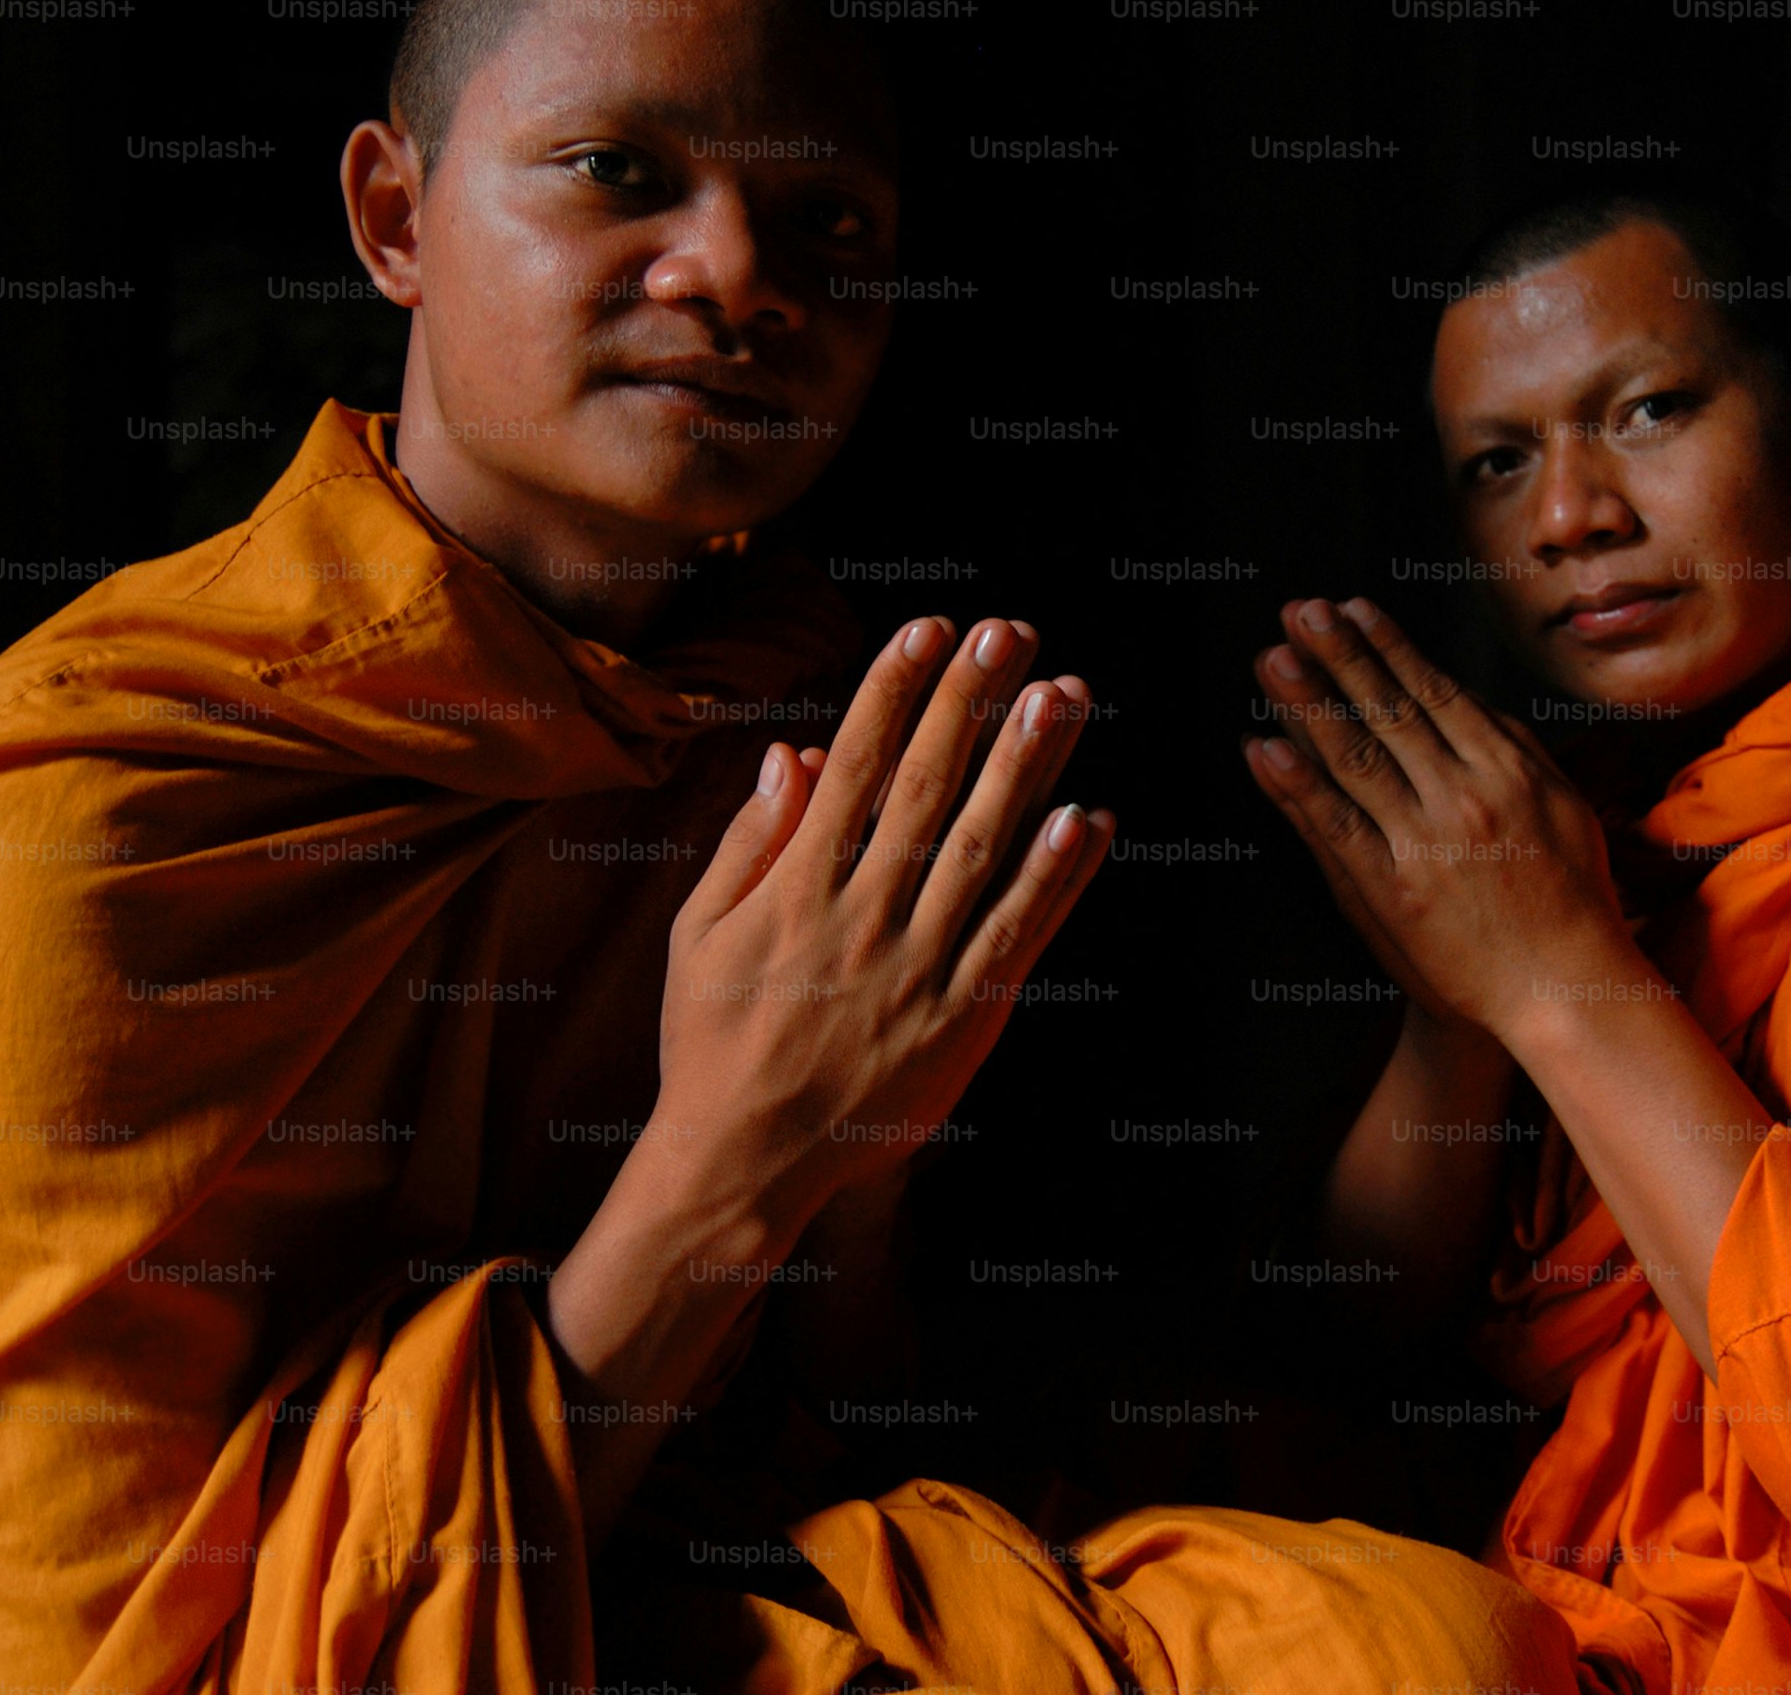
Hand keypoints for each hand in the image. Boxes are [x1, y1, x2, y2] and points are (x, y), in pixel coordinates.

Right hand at [658, 614, 1113, 1231]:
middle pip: (929, 789)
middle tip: (1010, 633)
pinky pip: (1019, 935)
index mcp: (796, 886)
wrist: (744, 1161)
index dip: (896, 690)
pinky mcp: (963, 1019)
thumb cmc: (713, 1042)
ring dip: (1027, 768)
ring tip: (1065, 696)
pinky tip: (1089, 819)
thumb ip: (752, 840)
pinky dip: (1055, 877)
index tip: (929, 629)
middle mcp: (861, 916)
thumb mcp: (701, 932)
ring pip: (983, 849)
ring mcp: (916, 968)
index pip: (858, 764)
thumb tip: (796, 750)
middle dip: (971, 702)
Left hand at [1245, 596, 1631, 1041]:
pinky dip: (1296, 785)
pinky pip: (1334, 826)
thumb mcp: (1563, 803)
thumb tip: (1463, 693)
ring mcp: (1423, 843)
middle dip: (1339, 656)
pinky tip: (1266, 748)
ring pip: (1355, 758)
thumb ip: (1516, 744)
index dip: (1387, 646)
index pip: (1434, 693)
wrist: (1559, 990)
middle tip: (1300, 612)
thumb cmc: (1569, 895)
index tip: (1352, 608)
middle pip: (1387, 713)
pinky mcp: (1390, 889)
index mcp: (1508, 769)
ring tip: (1272, 660)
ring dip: (1307, 704)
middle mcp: (1464, 797)